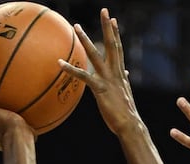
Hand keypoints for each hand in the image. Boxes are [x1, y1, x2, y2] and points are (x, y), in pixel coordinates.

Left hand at [59, 9, 139, 135]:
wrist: (130, 125)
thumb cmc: (126, 113)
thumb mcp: (126, 94)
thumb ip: (124, 82)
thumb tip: (126, 74)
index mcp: (121, 74)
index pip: (118, 49)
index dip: (116, 34)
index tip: (113, 20)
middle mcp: (116, 73)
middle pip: (112, 45)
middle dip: (108, 28)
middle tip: (105, 11)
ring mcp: (108, 80)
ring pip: (96, 55)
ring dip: (85, 40)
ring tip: (76, 26)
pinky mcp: (100, 89)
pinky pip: (83, 77)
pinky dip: (70, 69)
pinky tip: (59, 63)